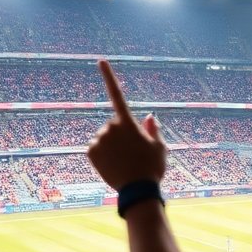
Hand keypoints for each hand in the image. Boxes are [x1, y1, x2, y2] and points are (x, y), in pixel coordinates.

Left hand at [87, 60, 166, 189]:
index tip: (100, 61)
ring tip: (123, 162)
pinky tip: (112, 166)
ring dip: (112, 146)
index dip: (109, 76)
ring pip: (105, 138)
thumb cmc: (152, 168)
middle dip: (121, 135)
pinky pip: (96, 149)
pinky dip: (103, 156)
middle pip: (114, 126)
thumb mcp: (160, 147)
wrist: (138, 190)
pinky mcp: (91, 151)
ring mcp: (99, 139)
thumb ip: (153, 130)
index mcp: (128, 122)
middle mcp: (111, 126)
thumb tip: (148, 117)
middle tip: (132, 153)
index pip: (117, 94)